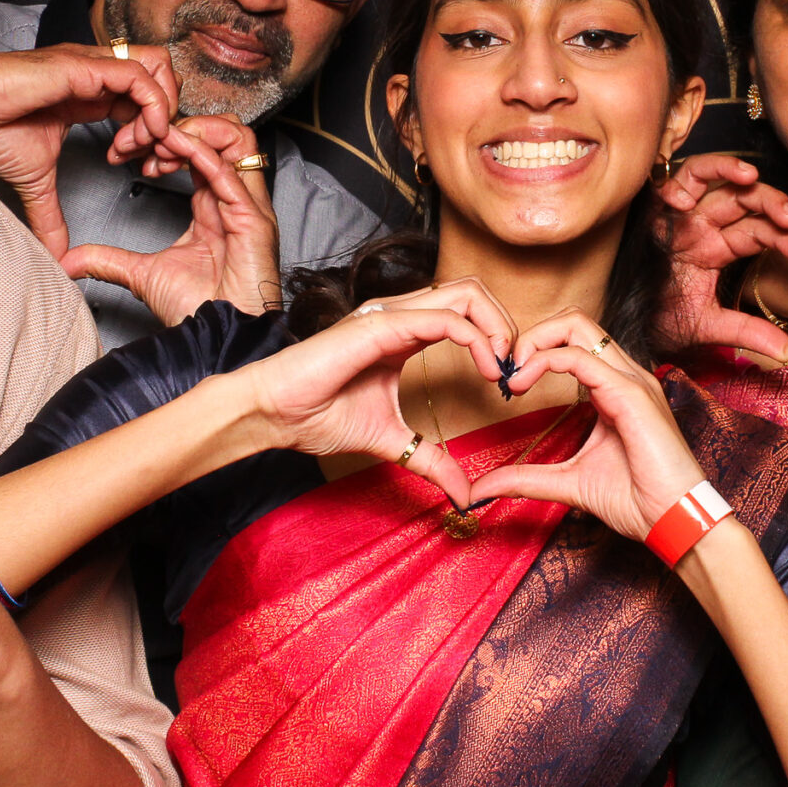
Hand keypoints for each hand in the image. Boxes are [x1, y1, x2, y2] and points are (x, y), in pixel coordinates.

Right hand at [0, 45, 179, 255]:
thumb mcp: (33, 179)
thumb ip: (51, 214)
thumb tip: (55, 255)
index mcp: (89, 94)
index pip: (145, 101)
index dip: (156, 133)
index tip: (143, 166)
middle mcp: (95, 74)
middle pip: (161, 80)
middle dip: (169, 121)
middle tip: (153, 158)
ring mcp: (90, 66)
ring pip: (158, 69)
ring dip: (162, 110)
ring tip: (143, 146)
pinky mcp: (81, 66)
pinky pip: (137, 75)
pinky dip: (151, 105)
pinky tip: (137, 137)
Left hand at [66, 117, 282, 323]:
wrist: (216, 340)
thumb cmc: (196, 311)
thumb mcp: (141, 274)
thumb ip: (107, 260)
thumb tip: (68, 261)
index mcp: (214, 206)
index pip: (200, 151)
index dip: (165, 139)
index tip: (130, 149)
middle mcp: (234, 200)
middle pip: (223, 134)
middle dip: (180, 125)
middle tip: (142, 137)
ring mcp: (247, 207)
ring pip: (237, 139)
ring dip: (195, 130)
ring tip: (160, 138)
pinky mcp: (253, 219)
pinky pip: (231, 169)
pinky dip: (200, 150)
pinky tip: (171, 145)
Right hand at [232, 278, 524, 507]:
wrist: (273, 414)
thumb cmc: (317, 415)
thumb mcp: (392, 440)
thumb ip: (430, 460)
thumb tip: (465, 495)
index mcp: (405, 332)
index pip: (466, 311)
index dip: (496, 338)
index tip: (505, 382)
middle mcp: (402, 315)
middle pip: (473, 291)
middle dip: (506, 326)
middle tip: (514, 371)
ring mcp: (392, 315)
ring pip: (466, 293)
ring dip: (498, 328)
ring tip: (502, 369)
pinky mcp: (382, 325)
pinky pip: (445, 319)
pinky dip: (476, 340)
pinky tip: (485, 371)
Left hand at [467, 312, 706, 542]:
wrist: (674, 521)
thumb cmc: (637, 500)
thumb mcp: (568, 483)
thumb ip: (526, 478)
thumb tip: (481, 487)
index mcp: (615, 388)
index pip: (573, 341)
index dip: (536, 350)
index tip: (509, 384)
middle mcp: (626, 375)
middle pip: (575, 321)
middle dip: (533, 335)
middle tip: (508, 372)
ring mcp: (632, 380)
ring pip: (578, 326)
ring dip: (535, 343)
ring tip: (514, 378)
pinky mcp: (632, 394)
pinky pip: (581, 358)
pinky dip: (546, 362)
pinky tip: (525, 384)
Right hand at [652, 154, 787, 359]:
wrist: (626, 327)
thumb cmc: (662, 320)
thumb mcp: (709, 326)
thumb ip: (748, 333)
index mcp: (717, 247)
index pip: (758, 230)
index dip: (783, 237)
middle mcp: (699, 225)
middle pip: (740, 198)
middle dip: (769, 202)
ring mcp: (675, 214)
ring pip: (706, 176)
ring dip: (729, 170)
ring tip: (749, 176)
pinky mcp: (648, 213)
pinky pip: (661, 186)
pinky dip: (673, 186)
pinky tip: (684, 200)